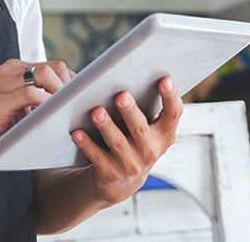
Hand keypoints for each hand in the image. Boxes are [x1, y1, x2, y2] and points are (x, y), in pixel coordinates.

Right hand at [0, 58, 74, 169]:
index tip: (80, 101)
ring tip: (67, 113)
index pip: (53, 66)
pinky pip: (34, 92)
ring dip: (62, 94)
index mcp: (13, 70)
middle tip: (76, 109)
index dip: (70, 83)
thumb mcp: (14, 111)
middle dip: (71, 87)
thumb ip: (34, 103)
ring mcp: (5, 80)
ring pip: (47, 74)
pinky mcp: (2, 96)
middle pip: (55, 66)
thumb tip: (65, 108)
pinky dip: (47, 105)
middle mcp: (10, 69)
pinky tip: (52, 119)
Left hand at [70, 76, 182, 206]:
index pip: (173, 114)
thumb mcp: (147, 126)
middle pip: (140, 128)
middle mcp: (150, 151)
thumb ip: (145, 104)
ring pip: (117, 143)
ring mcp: (131, 164)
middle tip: (120, 95)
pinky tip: (76, 132)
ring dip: (106, 126)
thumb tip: (132, 69)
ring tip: (96, 111)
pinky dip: (86, 144)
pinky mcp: (110, 174)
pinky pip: (96, 157)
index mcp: (164, 134)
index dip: (170, 97)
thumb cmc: (133, 138)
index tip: (164, 79)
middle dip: (130, 111)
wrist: (121, 180)